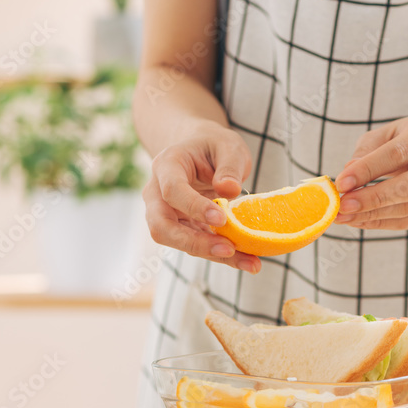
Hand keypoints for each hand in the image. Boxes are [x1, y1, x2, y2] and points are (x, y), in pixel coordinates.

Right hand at [143, 126, 261, 272]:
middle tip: (229, 248)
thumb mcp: (227, 145)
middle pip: (161, 226)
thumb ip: (229, 166)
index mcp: (166, 166)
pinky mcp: (181, 229)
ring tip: (250, 261)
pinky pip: (197, 246)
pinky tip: (248, 261)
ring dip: (212, 254)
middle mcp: (157, 193)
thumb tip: (229, 191)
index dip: (194, 207)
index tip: (221, 219)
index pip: (172, 191)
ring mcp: (166, 214)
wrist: (200, 152)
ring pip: (178, 242)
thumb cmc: (213, 146)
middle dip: (193, 242)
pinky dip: (221, 256)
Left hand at [334, 115, 407, 230]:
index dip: (368, 169)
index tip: (342, 182)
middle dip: (374, 197)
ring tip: (345, 215)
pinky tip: (360, 220)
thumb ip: (366, 152)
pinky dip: (382, 223)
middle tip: (343, 205)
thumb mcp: (385, 136)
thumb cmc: (406, 142)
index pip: (400, 152)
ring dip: (374, 214)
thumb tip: (348, 177)